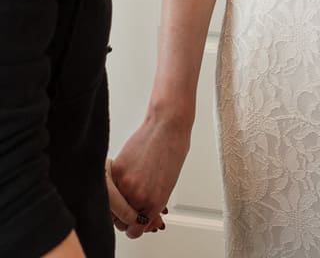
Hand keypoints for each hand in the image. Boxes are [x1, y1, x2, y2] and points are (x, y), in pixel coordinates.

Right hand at [110, 113, 190, 238]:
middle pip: (121, 221)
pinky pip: (109, 188)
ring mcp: (125, 184)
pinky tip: (126, 175)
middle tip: (133, 202)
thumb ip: (155, 206)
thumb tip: (149, 220)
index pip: (135, 230)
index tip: (136, 220)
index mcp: (154, 203)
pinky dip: (115, 185)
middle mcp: (138, 197)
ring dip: (118, 201)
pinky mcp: (116, 170)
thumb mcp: (168, 185)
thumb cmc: (172, 150)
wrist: (167, 126)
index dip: (135, 226)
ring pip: (112, 207)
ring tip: (129, 187)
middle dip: (126, 215)